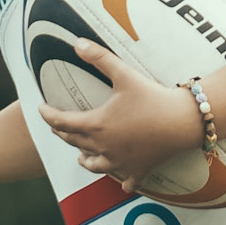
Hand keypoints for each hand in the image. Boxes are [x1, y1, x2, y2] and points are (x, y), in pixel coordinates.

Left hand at [40, 40, 199, 179]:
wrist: (184, 121)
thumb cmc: (153, 97)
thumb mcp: (125, 74)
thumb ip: (99, 57)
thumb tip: (77, 42)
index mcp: (97, 125)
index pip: (61, 122)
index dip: (47, 115)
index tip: (41, 108)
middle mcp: (104, 147)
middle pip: (74, 142)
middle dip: (63, 133)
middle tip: (58, 126)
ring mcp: (121, 162)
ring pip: (94, 165)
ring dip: (85, 160)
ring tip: (82, 156)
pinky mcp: (140, 170)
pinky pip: (127, 181)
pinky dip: (123, 181)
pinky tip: (122, 181)